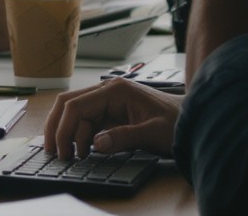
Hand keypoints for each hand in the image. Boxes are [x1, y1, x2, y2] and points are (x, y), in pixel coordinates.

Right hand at [43, 78, 181, 159]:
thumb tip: (96, 144)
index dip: (64, 129)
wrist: (192, 120)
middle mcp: (107, 92)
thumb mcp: (153, 133)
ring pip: (74, 113)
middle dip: (57, 127)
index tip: (63, 152)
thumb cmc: (177, 123)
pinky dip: (78, 136)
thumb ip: (124, 137)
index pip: (76, 105)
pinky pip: (86, 122)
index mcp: (115, 91)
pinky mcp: (111, 113)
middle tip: (54, 152)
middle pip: (68, 104)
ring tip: (68, 156)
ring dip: (67, 133)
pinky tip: (80, 152)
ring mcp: (108, 102)